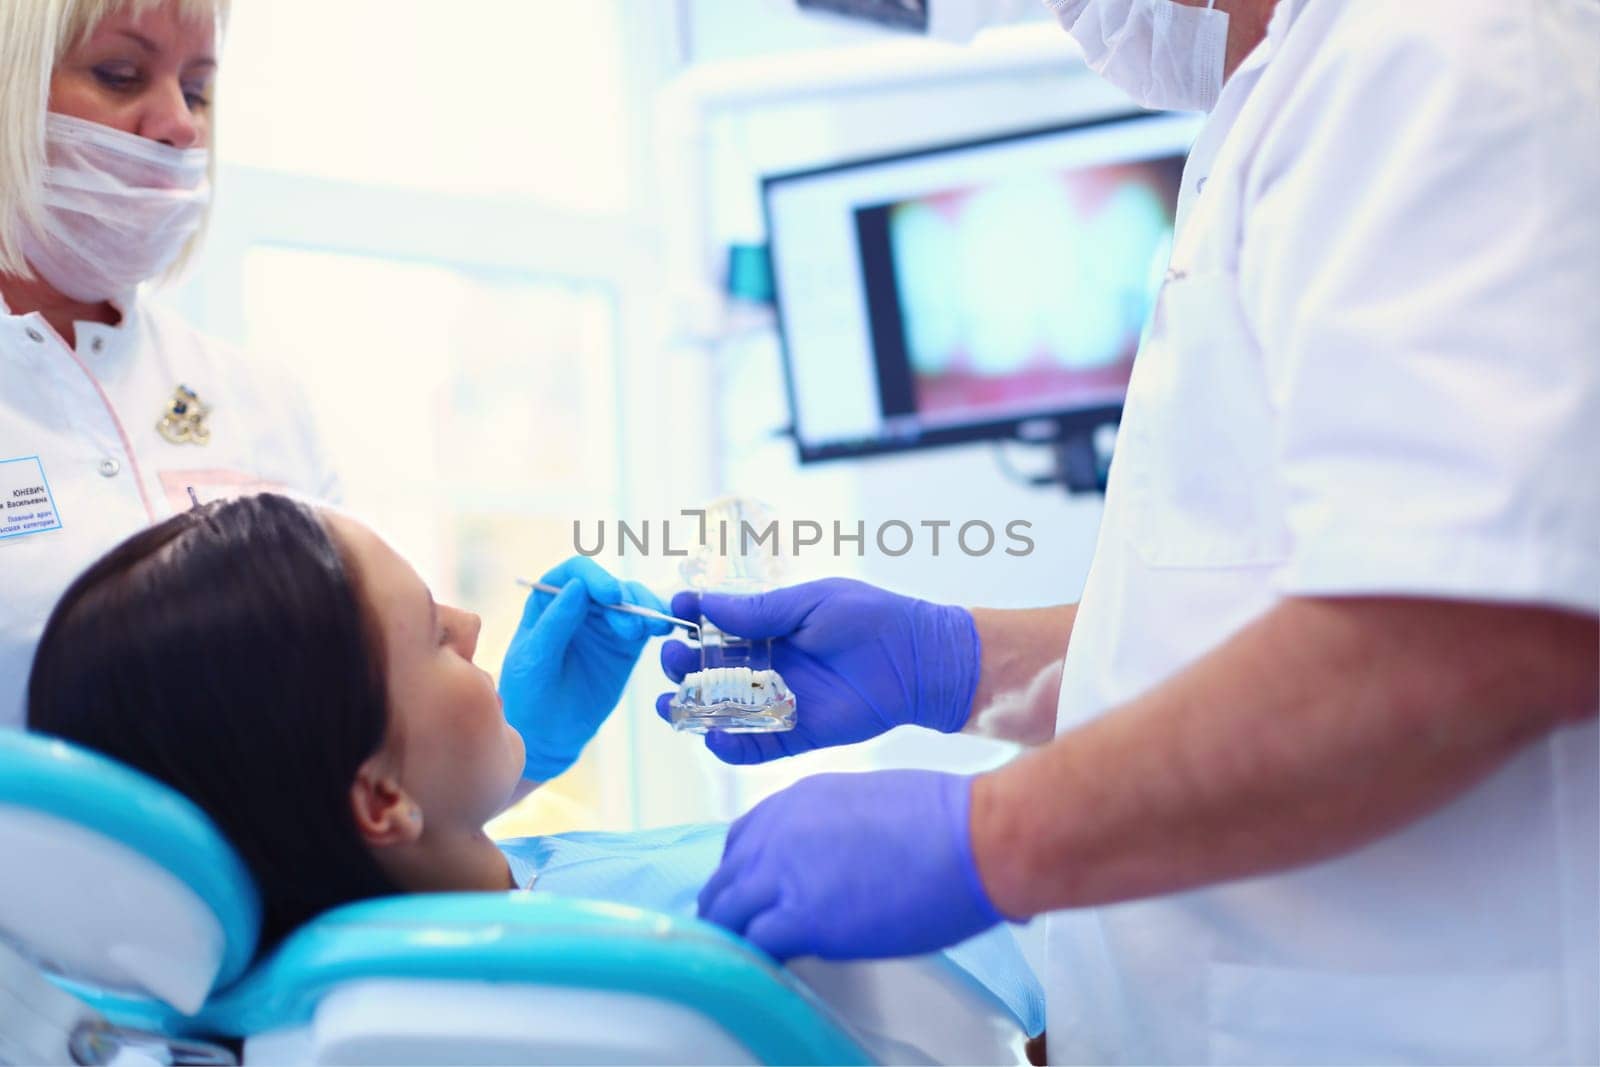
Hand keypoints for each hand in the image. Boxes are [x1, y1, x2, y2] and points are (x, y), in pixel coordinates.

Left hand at [501, 557, 670, 780]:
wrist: (547, 735)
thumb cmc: (528, 695)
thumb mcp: (533, 661)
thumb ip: (554, 624)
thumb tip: (577, 586)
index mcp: (549, 602)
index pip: (575, 573)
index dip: (595, 577)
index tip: (611, 595)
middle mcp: (579, 606)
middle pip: (610, 585)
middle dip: (626, 598)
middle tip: (631, 628)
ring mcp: (605, 624)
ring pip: (632, 601)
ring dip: (645, 608)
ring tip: (651, 629)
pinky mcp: (626, 645)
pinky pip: (645, 625)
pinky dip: (657, 622)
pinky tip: (663, 629)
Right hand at [656, 578, 979, 763]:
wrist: (920, 663)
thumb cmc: (872, 620)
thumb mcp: (813, 603)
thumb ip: (760, 610)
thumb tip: (704, 604)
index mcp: (770, 626)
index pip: (717, 623)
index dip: (691, 618)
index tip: (673, 610)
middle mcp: (769, 663)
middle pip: (710, 668)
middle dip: (683, 664)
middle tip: (672, 660)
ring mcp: (779, 700)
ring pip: (723, 709)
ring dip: (693, 709)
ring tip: (670, 706)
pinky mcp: (796, 733)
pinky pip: (754, 746)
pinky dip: (729, 747)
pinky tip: (712, 737)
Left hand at [698, 770, 1002, 959]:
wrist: (972, 838)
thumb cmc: (943, 821)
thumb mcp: (865, 804)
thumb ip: (829, 832)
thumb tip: (829, 865)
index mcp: (796, 801)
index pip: (742, 841)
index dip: (745, 874)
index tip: (757, 895)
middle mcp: (777, 832)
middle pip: (726, 879)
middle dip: (731, 908)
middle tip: (747, 934)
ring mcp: (784, 874)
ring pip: (726, 914)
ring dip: (736, 936)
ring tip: (755, 957)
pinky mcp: (801, 918)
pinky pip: (753, 945)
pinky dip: (756, 959)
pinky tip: (774, 968)